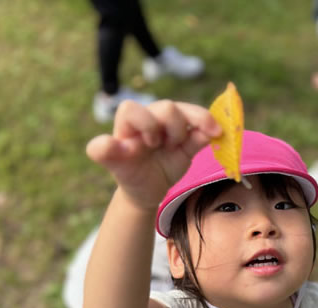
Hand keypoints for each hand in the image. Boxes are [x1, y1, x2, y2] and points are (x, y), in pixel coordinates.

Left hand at [85, 99, 219, 209]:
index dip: (143, 123)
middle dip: (169, 128)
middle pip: (167, 108)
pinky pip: (204, 127)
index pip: (132, 108)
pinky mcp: (190, 138)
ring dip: (193, 126)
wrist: (147, 189)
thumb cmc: (128, 172)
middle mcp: (152, 119)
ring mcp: (172, 127)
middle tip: (163, 147)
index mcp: (129, 123)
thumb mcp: (114, 165)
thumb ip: (104, 153)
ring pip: (188, 112)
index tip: (147, 144)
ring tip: (184, 145)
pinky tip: (215, 137)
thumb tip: (102, 144)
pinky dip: (211, 130)